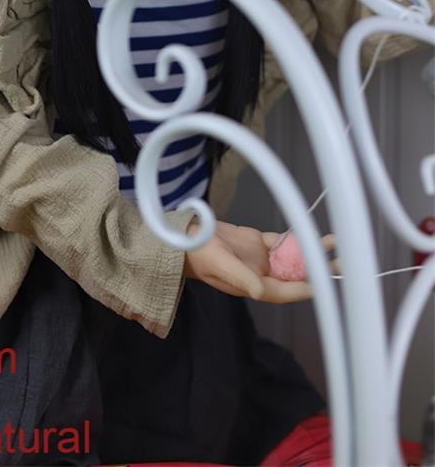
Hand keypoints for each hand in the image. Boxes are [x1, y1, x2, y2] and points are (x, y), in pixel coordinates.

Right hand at [183, 218, 339, 303]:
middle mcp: (262, 275)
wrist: (186, 236)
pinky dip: (296, 239)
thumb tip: (260, 291)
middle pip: (295, 275)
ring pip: (293, 258)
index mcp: (253, 285)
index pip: (285, 290)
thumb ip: (241, 277)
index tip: (324, 282)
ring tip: (334, 245)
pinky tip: (311, 235)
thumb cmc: (198, 253)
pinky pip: (282, 243)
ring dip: (311, 252)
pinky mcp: (258, 244)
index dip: (304, 287)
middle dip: (317, 271)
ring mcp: (261, 259)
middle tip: (341, 264)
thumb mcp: (219, 264)